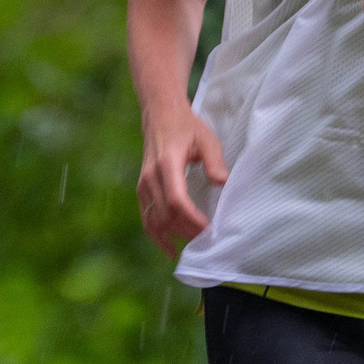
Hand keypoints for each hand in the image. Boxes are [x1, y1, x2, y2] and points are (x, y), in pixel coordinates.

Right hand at [136, 104, 226, 257]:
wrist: (160, 114)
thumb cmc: (186, 127)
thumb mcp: (206, 138)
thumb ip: (214, 160)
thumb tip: (222, 182)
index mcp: (168, 164)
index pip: (176, 200)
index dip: (191, 219)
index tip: (208, 229)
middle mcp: (151, 177)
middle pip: (166, 214)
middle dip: (186, 230)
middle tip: (207, 240)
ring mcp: (143, 184)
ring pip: (154, 220)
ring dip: (173, 236)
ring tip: (192, 246)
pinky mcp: (141, 189)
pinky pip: (146, 217)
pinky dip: (156, 236)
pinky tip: (169, 249)